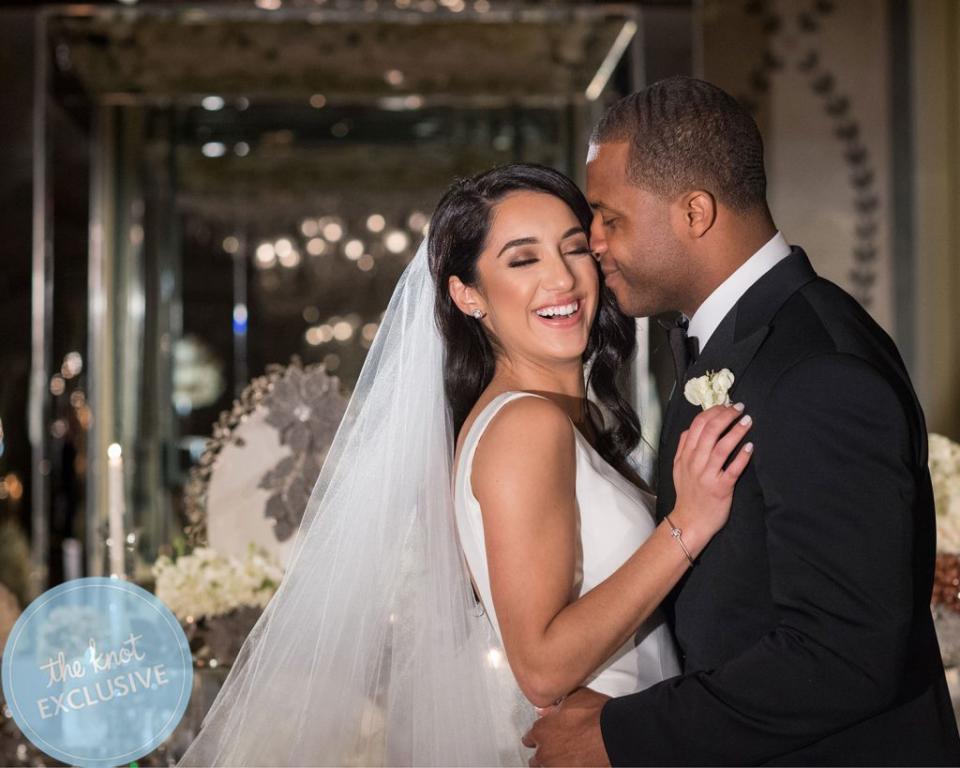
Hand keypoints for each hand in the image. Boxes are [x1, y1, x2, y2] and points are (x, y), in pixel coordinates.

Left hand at [521, 687, 610, 766]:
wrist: (614, 735)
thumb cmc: (594, 715)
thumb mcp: (574, 698)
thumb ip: (555, 705)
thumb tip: (544, 709)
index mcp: (541, 731)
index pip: (529, 738)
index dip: (536, 736)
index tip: (542, 736)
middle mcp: (545, 752)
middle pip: (536, 760)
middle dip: (543, 754)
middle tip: (553, 750)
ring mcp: (558, 767)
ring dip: (552, 764)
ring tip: (562, 760)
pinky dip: (566, 767)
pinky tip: (573, 763)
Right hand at [670, 403, 753, 554]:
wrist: (690, 521)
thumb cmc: (688, 494)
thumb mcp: (678, 468)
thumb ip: (684, 447)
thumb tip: (692, 427)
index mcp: (685, 455)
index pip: (697, 425)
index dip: (713, 411)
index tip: (726, 405)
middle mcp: (695, 462)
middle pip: (710, 431)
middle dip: (726, 416)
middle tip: (739, 409)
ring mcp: (707, 475)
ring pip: (722, 447)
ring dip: (736, 431)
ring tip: (747, 421)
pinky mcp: (721, 488)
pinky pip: (733, 469)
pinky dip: (742, 456)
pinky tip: (750, 446)